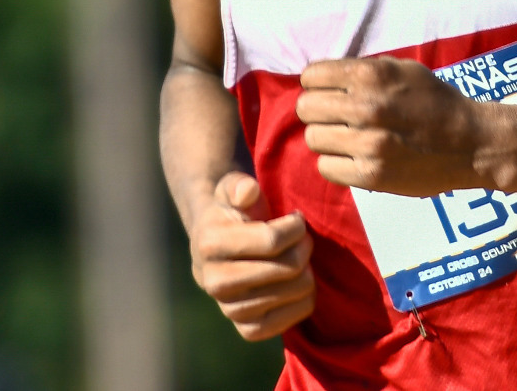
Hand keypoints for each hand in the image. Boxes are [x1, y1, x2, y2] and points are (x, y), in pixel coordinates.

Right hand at [189, 173, 315, 340]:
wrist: (217, 248)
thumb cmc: (233, 212)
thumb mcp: (232, 189)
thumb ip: (239, 185)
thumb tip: (248, 192)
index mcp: (209, 244)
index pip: (272, 241)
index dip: (295, 227)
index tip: (296, 219)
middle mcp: (214, 282)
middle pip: (288, 267)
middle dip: (304, 247)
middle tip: (303, 239)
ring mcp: (229, 310)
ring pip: (296, 291)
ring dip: (308, 270)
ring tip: (298, 257)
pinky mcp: (247, 330)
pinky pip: (293, 319)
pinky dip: (306, 298)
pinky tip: (298, 281)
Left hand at [296, 56, 487, 195]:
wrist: (472, 142)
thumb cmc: (435, 101)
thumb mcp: (402, 69)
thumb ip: (362, 70)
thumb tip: (319, 77)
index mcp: (371, 75)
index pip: (310, 76)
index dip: (317, 84)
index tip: (330, 93)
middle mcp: (366, 107)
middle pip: (306, 108)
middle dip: (318, 112)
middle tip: (337, 119)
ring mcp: (368, 143)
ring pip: (313, 138)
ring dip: (327, 139)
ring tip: (348, 139)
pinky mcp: (370, 175)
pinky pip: (326, 167)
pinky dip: (337, 163)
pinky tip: (355, 158)